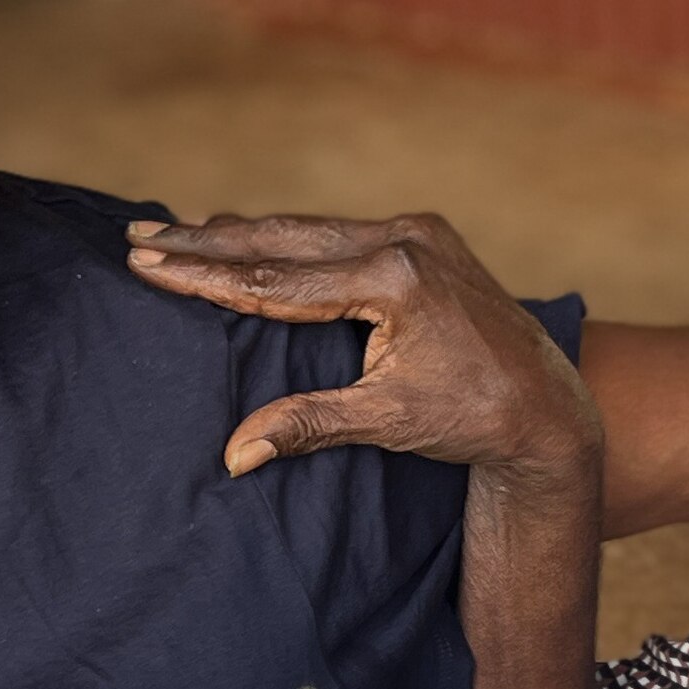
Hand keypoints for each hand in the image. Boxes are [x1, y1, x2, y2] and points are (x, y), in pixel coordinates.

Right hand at [123, 210, 594, 486]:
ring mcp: (418, 233)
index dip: (204, 274)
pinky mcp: (426, 238)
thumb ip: (307, 426)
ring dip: (244, 235)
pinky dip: (291, 239)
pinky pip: (340, 233)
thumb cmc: (471, 419)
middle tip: (140, 234)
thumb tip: (233, 456)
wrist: (549, 405)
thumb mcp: (387, 422)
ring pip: (309, 231)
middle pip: (283, 241)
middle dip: (208, 241)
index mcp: (392, 278)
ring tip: (178, 231)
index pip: (275, 281)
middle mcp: (404, 239)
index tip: (146, 262)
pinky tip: (252, 236)